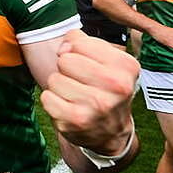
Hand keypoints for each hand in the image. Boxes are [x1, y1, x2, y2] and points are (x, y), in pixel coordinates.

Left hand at [40, 30, 138, 154]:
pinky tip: (67, 106)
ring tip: (75, 95)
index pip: (79, 43)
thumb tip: (63, 47)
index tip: (85, 62)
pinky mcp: (77, 121)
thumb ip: (82, 41)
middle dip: (66, 68)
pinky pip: (47, 98)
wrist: (111, 131)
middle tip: (79, 81)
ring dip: (59, 86)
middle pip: (65, 60)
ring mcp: (97, 106)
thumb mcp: (105, 60)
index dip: (75, 50)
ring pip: (54, 79)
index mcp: (125, 66)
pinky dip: (52, 101)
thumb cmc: (104, 88)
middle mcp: (116, 86)